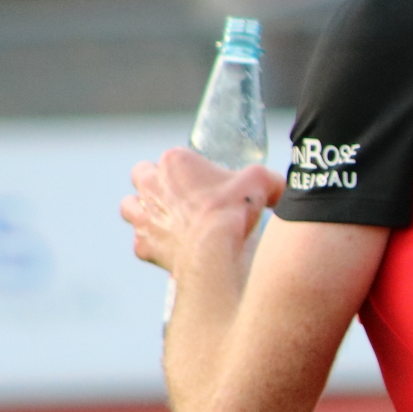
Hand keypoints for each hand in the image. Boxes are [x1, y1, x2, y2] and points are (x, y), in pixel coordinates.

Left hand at [121, 148, 283, 273]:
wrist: (216, 252)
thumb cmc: (234, 213)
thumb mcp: (262, 182)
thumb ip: (270, 179)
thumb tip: (282, 187)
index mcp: (175, 162)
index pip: (175, 159)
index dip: (191, 172)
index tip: (206, 185)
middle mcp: (150, 185)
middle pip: (143, 176)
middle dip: (156, 185)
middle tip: (181, 199)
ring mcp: (143, 216)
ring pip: (131, 207)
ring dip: (145, 211)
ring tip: (168, 221)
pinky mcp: (143, 245)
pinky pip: (142, 243)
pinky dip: (155, 246)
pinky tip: (173, 249)